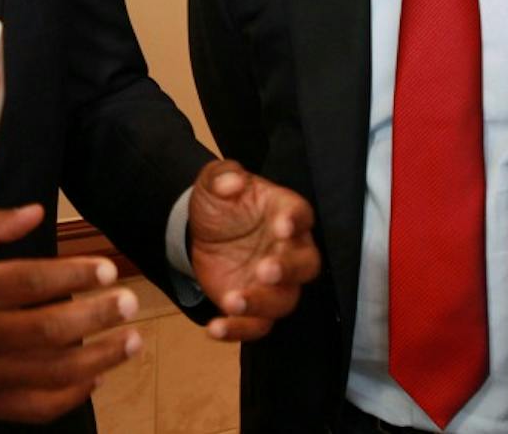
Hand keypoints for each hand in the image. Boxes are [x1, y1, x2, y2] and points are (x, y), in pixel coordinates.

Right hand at [0, 204, 142, 423]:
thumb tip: (34, 212)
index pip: (30, 281)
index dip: (73, 274)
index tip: (106, 269)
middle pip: (49, 328)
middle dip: (97, 315)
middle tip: (129, 302)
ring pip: (51, 371)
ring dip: (99, 357)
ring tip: (130, 339)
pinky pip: (34, 406)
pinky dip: (71, 394)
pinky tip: (96, 376)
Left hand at [188, 160, 320, 340]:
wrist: (201, 232)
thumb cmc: (220, 203)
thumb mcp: (213, 182)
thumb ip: (222, 177)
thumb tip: (232, 182)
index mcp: (283, 212)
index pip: (300, 215)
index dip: (295, 220)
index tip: (283, 225)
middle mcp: (288, 249)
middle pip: (306, 264)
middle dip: (288, 269)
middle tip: (265, 270)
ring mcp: (275, 282)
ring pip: (285, 300)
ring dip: (262, 303)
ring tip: (232, 300)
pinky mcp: (257, 306)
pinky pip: (257, 325)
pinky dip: (238, 330)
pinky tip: (215, 327)